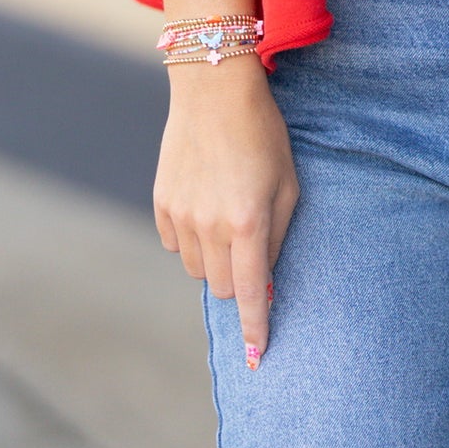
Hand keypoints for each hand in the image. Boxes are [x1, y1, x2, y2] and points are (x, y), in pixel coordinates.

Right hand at [154, 54, 298, 369]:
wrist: (214, 88)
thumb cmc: (263, 133)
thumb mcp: (287, 183)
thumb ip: (278, 235)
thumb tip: (264, 279)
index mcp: (248, 222)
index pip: (249, 293)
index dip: (255, 329)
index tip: (258, 358)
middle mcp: (210, 225)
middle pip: (220, 287)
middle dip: (236, 279)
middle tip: (249, 246)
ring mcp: (181, 215)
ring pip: (195, 269)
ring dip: (212, 259)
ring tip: (226, 216)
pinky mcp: (161, 203)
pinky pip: (174, 244)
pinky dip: (190, 238)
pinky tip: (203, 205)